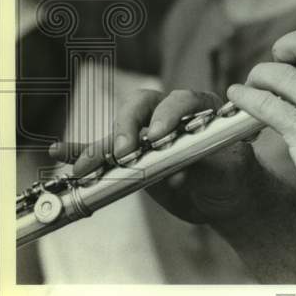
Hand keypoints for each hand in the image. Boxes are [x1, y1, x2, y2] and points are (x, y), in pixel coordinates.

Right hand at [49, 88, 260, 224]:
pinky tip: (61, 152)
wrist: (226, 195)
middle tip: (126, 151)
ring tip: (88, 166)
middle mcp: (170, 114)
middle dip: (129, 125)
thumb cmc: (234, 175)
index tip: (159, 135)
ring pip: (120, 129)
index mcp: (201, 108)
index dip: (168, 114)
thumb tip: (183, 168)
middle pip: (143, 105)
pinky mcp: (132, 155)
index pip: (181, 100)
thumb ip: (209, 163)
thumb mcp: (229, 169)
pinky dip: (82, 151)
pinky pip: (104, 149)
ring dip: (102, 146)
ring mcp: (148, 134)